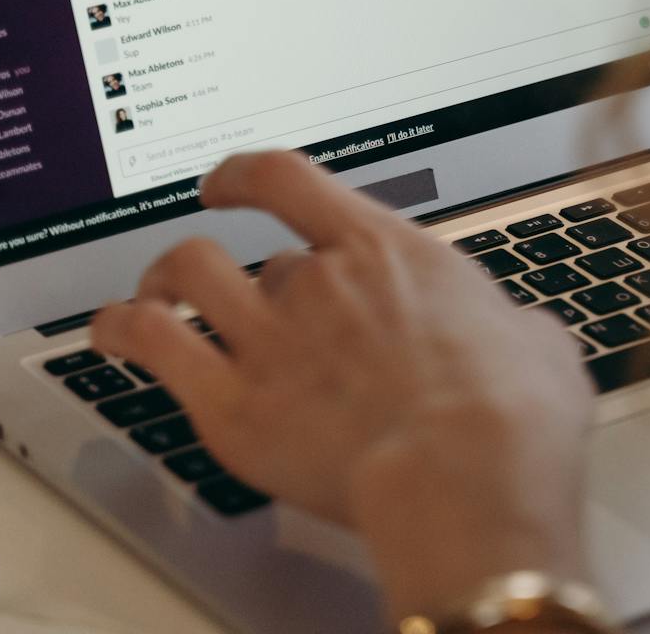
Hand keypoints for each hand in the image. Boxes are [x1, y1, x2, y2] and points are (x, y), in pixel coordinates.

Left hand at [92, 151, 595, 620]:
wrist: (469, 473)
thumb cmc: (513, 416)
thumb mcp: (538, 345)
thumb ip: (511, 327)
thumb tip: (524, 339)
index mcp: (389, 252)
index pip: (292, 181)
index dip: (246, 175)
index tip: (230, 184)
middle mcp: (319, 283)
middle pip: (259, 258)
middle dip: (254, 284)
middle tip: (251, 308)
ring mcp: (270, 340)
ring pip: (185, 275)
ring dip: (163, 280)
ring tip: (153, 294)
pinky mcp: (233, 406)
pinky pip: (152, 345)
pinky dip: (121, 332)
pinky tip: (111, 336)